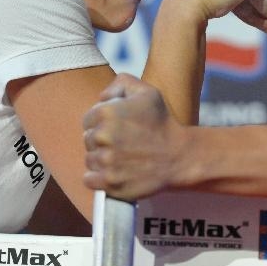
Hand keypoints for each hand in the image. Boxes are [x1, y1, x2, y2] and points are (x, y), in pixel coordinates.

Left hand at [82, 73, 185, 200]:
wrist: (178, 155)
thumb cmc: (162, 122)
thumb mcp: (147, 92)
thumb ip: (121, 83)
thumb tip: (101, 97)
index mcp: (107, 112)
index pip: (88, 120)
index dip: (101, 124)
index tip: (118, 129)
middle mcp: (103, 136)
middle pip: (88, 140)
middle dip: (102, 142)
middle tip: (122, 144)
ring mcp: (106, 161)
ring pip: (90, 160)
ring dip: (101, 159)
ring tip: (122, 158)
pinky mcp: (109, 181)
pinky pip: (89, 179)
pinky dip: (98, 178)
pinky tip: (115, 172)